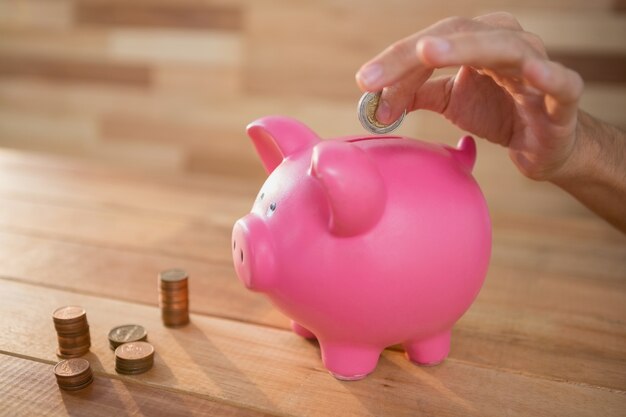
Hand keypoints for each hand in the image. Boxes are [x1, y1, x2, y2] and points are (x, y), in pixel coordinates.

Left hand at [355, 12, 583, 181]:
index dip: (396, 62)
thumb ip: (417, 93)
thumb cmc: (499, 112)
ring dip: (466, 48)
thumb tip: (375, 98)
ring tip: (429, 53)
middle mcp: (507, 43)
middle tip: (377, 77)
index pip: (432, 42)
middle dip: (413, 54)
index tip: (365, 83)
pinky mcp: (563, 96)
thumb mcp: (451, 101)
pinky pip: (560, 82)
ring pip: (504, 48)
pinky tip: (532, 73)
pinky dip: (548, 76)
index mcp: (478, 42)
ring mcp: (537, 66)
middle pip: (458, 36)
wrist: (544, 143)